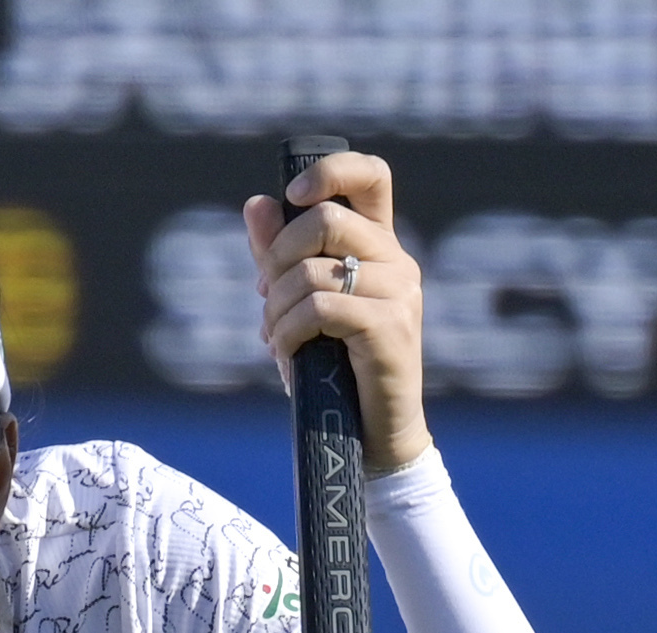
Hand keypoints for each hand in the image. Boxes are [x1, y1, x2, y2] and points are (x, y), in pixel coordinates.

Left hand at [244, 151, 432, 475]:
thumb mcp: (301, 306)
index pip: (371, 176)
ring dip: (277, 307)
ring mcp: (399, 294)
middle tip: (265, 298)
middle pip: (325, 218)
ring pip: (314, 269)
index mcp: (380, 247)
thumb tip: (257, 204)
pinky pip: (320, 309)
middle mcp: (397, 261)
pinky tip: (287, 355)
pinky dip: (289, 332)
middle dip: (277, 257)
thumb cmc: (336, 372)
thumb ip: (281, 255)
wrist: (372, 438)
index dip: (329, 171)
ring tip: (275, 338)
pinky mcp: (390, 328)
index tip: (292, 196)